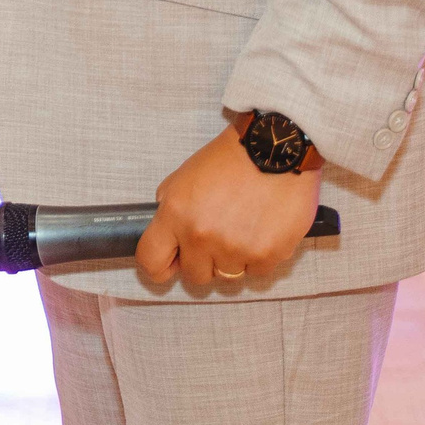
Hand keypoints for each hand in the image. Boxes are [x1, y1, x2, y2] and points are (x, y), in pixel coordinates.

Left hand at [135, 119, 322, 288]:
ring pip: (228, 275)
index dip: (159, 266)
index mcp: (175, 215)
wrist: (273, 148)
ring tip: (243, 227)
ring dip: (234, 258)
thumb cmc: (229, 159)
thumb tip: (169, 240)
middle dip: (203, 260)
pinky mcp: (267, 254)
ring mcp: (235, 249)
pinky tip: (263, 229)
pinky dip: (260, 255)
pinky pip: (257, 271)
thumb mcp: (183, 177)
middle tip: (217, 236)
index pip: (151, 261)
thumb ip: (170, 210)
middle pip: (195, 275)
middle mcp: (202, 236)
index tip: (171, 263)